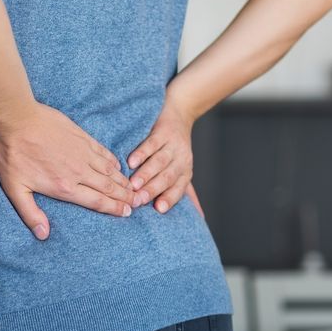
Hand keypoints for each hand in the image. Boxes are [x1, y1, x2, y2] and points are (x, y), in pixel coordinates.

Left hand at [0, 101, 137, 239]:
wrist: (17, 119)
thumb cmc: (13, 154)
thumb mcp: (15, 188)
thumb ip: (30, 213)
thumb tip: (43, 234)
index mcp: (64, 187)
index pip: (96, 201)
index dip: (113, 208)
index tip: (126, 213)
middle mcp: (78, 172)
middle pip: (108, 187)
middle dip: (125, 196)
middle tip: (137, 202)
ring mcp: (82, 153)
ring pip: (109, 170)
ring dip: (122, 180)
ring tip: (133, 188)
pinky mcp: (81, 137)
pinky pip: (103, 152)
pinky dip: (113, 161)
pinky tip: (118, 165)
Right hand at [126, 93, 200, 215]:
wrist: (180, 112)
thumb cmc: (177, 147)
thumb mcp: (183, 170)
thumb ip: (187, 194)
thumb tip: (200, 219)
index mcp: (185, 172)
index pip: (178, 189)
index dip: (169, 199)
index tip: (158, 209)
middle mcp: (181, 160)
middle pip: (167, 178)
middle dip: (153, 190)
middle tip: (138, 200)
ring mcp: (172, 145)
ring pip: (159, 162)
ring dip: (146, 174)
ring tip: (133, 184)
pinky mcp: (162, 131)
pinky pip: (151, 144)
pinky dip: (141, 153)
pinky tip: (131, 162)